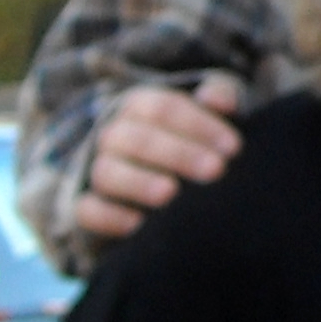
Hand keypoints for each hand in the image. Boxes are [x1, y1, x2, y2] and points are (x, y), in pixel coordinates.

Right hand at [74, 74, 244, 238]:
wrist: (164, 181)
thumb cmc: (196, 139)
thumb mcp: (209, 113)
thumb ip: (219, 96)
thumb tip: (222, 102)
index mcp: (140, 107)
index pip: (164, 109)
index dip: (199, 125)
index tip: (234, 148)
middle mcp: (114, 136)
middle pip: (137, 139)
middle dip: (178, 154)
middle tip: (216, 170)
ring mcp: (98, 170)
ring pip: (108, 172)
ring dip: (139, 183)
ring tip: (172, 194)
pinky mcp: (88, 207)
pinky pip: (87, 210)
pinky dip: (108, 217)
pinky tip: (138, 225)